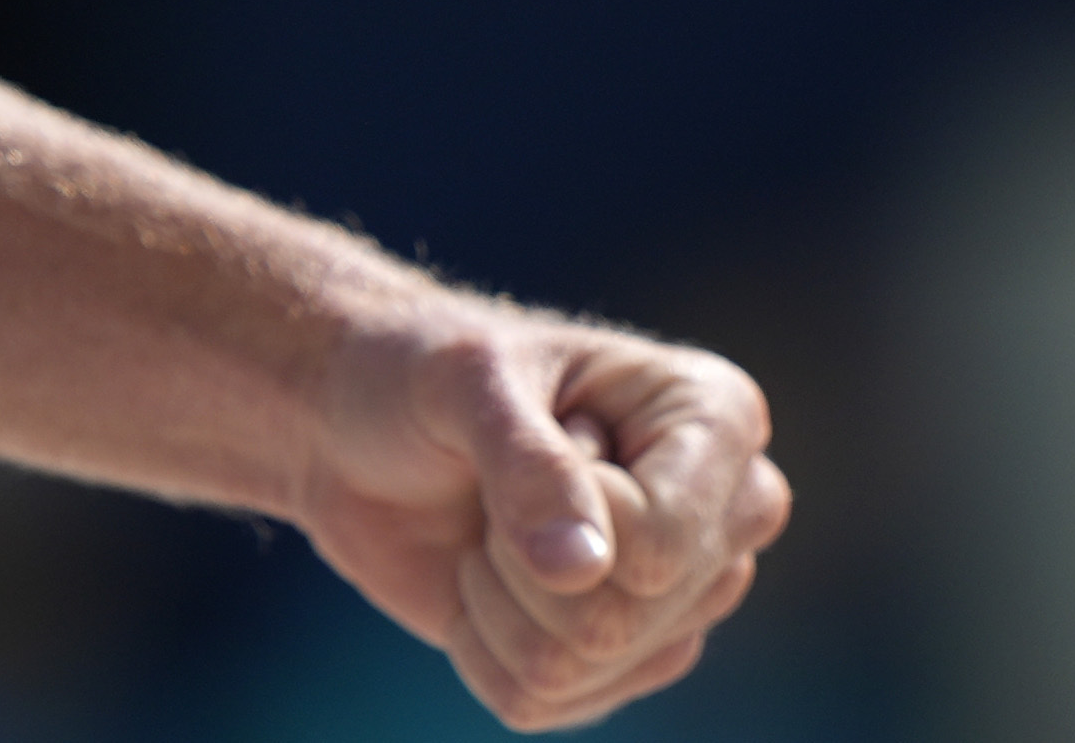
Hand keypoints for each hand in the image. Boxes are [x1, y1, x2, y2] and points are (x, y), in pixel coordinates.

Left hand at [289, 300, 784, 730]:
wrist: (354, 424)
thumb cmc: (422, 370)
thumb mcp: (465, 379)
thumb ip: (527, 462)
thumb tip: (582, 572)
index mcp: (716, 418)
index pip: (666, 542)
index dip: (569, 514)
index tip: (535, 434)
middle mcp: (720, 515)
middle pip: (631, 618)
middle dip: (523, 564)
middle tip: (499, 489)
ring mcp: (675, 597)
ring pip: (585, 668)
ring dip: (497, 604)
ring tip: (492, 529)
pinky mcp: (616, 660)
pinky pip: (543, 704)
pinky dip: (479, 648)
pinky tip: (481, 580)